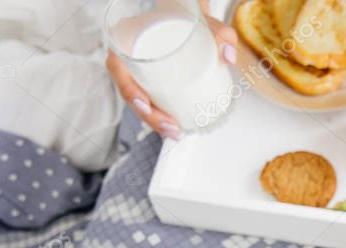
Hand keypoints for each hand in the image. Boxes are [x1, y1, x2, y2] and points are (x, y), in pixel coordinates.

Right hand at [105, 9, 237, 138]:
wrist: (187, 17)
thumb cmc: (189, 18)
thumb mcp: (206, 23)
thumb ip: (220, 34)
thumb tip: (229, 56)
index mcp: (130, 38)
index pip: (117, 67)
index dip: (128, 88)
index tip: (145, 104)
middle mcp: (131, 57)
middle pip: (130, 92)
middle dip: (148, 116)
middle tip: (172, 128)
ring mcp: (140, 72)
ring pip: (139, 101)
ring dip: (154, 121)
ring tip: (175, 132)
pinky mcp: (151, 82)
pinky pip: (150, 101)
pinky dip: (159, 116)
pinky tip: (174, 129)